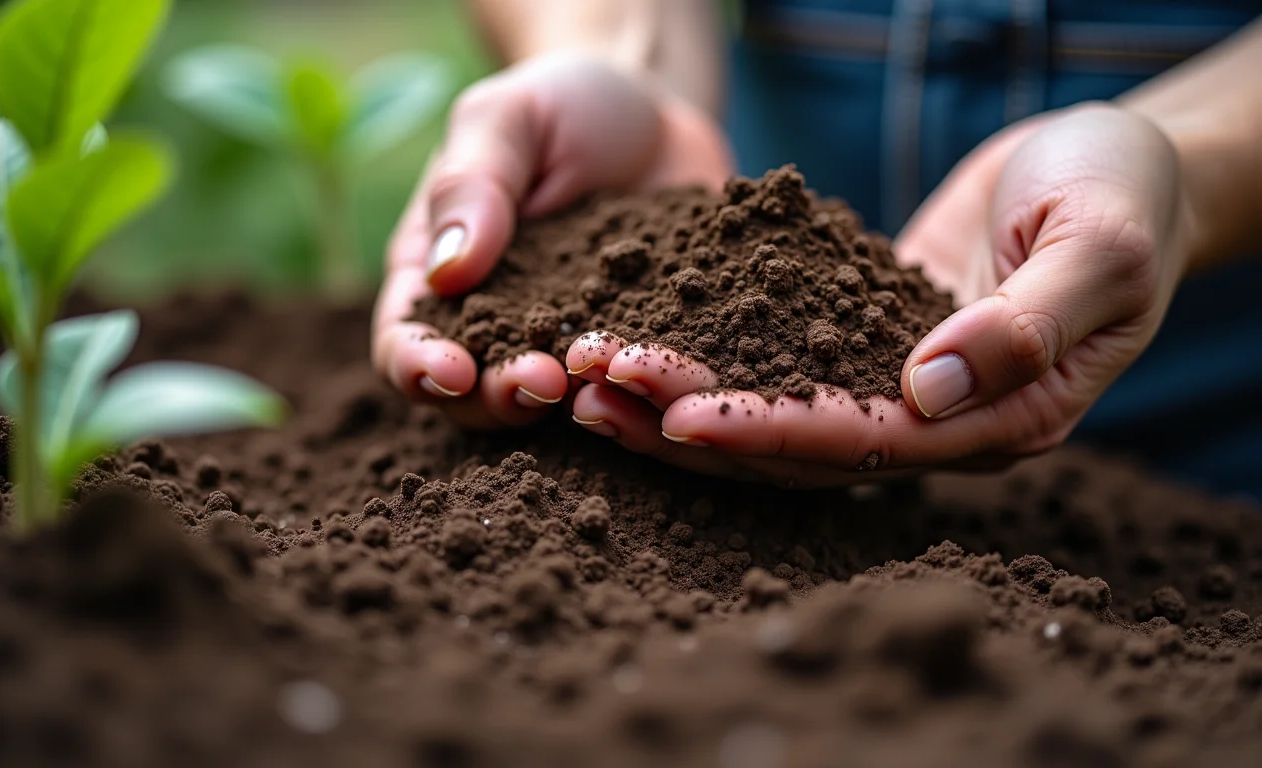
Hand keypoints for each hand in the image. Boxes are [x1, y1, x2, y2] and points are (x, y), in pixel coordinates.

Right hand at [373, 51, 731, 427]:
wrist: (659, 111)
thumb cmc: (563, 105)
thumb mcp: (506, 118)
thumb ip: (471, 183)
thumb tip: (448, 269)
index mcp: (438, 276)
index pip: (405, 340)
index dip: (418, 367)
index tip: (451, 370)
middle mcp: (499, 326)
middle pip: (474, 395)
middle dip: (497, 399)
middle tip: (538, 381)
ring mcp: (570, 346)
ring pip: (555, 406)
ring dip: (567, 408)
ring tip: (591, 386)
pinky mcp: (636, 349)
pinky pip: (634, 388)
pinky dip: (641, 393)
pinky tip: (660, 377)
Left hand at [567, 104, 1191, 485]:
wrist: (1123, 163)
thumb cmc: (1128, 194)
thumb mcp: (1101, 246)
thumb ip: (1027, 323)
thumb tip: (935, 389)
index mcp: (1002, 419)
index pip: (869, 441)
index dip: (776, 431)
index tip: (687, 417)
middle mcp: (937, 419)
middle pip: (799, 442)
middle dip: (696, 425)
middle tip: (600, 398)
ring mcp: (897, 383)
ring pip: (773, 407)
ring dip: (680, 397)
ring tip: (587, 377)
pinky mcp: (864, 336)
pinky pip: (775, 354)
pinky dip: (707, 349)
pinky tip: (637, 332)